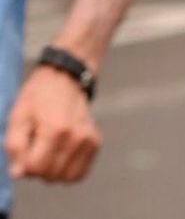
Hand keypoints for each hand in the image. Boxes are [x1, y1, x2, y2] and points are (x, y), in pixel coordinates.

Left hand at [7, 66, 99, 183]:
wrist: (65, 80)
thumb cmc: (38, 97)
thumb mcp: (17, 117)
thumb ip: (15, 147)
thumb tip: (18, 174)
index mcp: (55, 129)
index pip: (36, 168)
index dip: (24, 165)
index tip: (24, 151)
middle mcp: (76, 137)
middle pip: (51, 175)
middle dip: (38, 170)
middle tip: (35, 150)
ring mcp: (89, 140)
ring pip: (67, 178)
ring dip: (53, 172)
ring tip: (48, 154)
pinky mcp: (95, 143)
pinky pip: (80, 173)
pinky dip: (67, 171)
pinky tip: (60, 156)